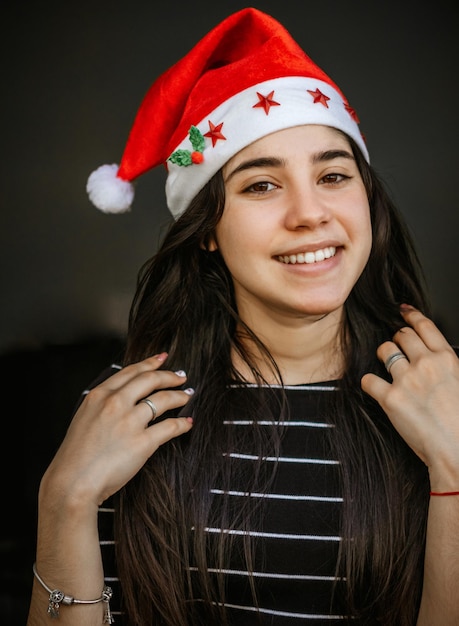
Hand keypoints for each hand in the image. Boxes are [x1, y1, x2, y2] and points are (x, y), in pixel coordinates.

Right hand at [40, 353, 193, 506]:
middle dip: (169, 375)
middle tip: (181, 375)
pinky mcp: (142, 442)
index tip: (162, 358)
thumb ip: (102, 405)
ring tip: (187, 395)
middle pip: (150, 380)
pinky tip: (188, 422)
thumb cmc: (76, 456)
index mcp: (99, 395)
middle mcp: (115, 403)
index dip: (149, 363)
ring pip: (163, 399)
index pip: (130, 372)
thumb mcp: (84, 418)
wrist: (72, 482)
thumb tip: (123, 398)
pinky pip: (170, 427)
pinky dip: (182, 423)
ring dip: (179, 396)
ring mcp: (130, 421)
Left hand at [361, 305, 458, 489]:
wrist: (458, 452)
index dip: (411, 316)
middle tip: (396, 347)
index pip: (425, 327)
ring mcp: (407, 380)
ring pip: (384, 350)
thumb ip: (449, 367)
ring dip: (383, 355)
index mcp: (448, 360)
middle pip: (401, 335)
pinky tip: (375, 388)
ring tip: (387, 366)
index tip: (403, 311)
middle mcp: (427, 364)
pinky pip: (368, 379)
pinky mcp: (390, 398)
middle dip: (397, 338)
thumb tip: (439, 360)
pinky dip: (369, 383)